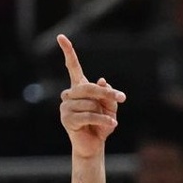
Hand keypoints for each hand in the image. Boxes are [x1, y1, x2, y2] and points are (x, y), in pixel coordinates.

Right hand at [57, 34, 125, 159]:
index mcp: (79, 89)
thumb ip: (108, 95)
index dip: (68, 52)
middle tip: (122, 98)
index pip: (72, 67)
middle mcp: (69, 95)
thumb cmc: (101, 125)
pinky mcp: (67, 120)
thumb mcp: (109, 108)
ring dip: (104, 112)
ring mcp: (66, 107)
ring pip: (89, 103)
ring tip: (110, 121)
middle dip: (106, 94)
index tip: (61, 37)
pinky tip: (112, 124)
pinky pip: (88, 115)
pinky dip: (102, 119)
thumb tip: (102, 81)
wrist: (94, 145)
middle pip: (88, 87)